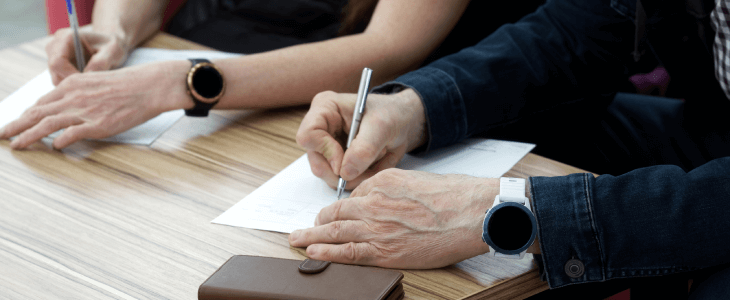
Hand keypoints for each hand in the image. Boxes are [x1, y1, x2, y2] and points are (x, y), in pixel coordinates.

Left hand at [0, 60, 191, 149]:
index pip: (42, 102)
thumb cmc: (128, 85)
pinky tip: (54, 147)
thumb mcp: (97, 82)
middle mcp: (74, 97)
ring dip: (28, 136)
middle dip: (16, 125)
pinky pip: (72, 134)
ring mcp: (85, 111)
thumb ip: (80, 94)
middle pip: (37, 113)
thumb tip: (68, 108)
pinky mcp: (98, 124)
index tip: (17, 122)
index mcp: (73, 85)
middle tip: (3, 135)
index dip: (26, 114)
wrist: (149, 86)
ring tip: (17, 145)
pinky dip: (60, 141)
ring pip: (47, 124)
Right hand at [46, 27, 129, 84]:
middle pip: (55, 73)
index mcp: (66, 38)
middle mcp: (54, 46)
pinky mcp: (56, 67)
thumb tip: (87, 75)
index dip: (71, 76)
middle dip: (74, 83)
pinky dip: (73, 85)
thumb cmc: (111, 46)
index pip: (57, 62)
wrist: (108, 46)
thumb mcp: (113, 51)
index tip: (89, 83)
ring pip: (57, 80)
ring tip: (92, 81)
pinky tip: (87, 81)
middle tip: (93, 84)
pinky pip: (61, 82)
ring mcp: (53, 57)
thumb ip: (100, 62)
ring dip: (74, 85)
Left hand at [288, 169, 495, 268]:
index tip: (334, 213)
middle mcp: (374, 203)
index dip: (340, 207)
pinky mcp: (385, 251)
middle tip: (304, 227)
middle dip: (318, 220)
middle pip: (337, 212)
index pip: (352, 196)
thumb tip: (384, 201)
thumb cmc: (454, 195)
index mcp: (382, 183)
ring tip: (297, 239)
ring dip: (312, 236)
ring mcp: (377, 228)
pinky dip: (327, 252)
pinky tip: (314, 252)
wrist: (471, 212)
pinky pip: (347, 252)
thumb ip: (394, 190)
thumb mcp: (417, 180)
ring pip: (335, 231)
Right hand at [296, 89, 426, 189]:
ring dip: (354, 177)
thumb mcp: (382, 127)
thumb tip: (345, 173)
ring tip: (374, 163)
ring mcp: (326, 146)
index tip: (346, 162)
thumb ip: (364, 149)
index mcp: (325, 108)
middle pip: (316, 161)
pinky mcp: (335, 160)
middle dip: (341, 172)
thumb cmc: (391, 114)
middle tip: (365, 170)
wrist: (402, 122)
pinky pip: (340, 180)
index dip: (326, 152)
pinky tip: (370, 167)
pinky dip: (358, 179)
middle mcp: (320, 127)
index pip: (308, 135)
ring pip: (328, 174)